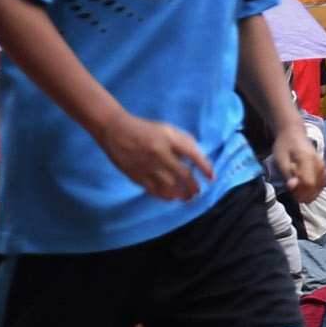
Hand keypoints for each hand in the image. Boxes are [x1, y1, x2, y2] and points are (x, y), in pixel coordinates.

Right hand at [97, 112, 214, 199]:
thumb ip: (182, 141)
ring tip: (187, 197)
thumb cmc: (143, 129)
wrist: (114, 130)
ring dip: (181, 194)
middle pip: (184, 175)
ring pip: (170, 186)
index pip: (193, 155)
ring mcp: (148, 166)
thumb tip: (196, 157)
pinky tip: (171, 198)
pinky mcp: (137, 176)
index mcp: (169, 139)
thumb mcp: (166, 129)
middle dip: (194, 186)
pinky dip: (165, 196)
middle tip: (197, 191)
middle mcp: (160, 153)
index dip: (206, 168)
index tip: (211, 178)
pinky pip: (155, 190)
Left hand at [270, 125, 325, 206]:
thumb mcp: (280, 159)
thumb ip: (287, 174)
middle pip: (314, 187)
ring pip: (319, 188)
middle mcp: (318, 163)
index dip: (299, 192)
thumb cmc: (285, 146)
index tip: (289, 189)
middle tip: (291, 189)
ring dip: (307, 193)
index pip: (308, 183)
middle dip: (302, 194)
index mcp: (307, 158)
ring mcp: (323, 166)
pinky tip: (305, 188)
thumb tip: (292, 187)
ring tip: (296, 187)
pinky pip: (321, 185)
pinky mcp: (324, 169)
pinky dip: (313, 190)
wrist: (294, 134)